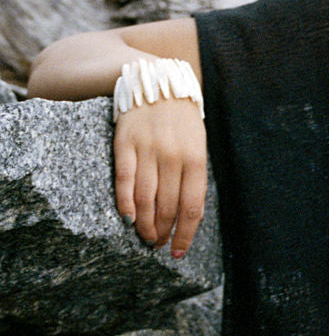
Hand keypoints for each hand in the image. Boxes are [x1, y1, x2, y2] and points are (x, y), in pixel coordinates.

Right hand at [114, 97, 207, 258]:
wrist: (158, 83)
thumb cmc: (182, 121)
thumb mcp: (198, 145)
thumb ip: (193, 177)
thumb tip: (188, 216)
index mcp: (196, 159)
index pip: (192, 207)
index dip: (184, 234)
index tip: (178, 251)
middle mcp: (172, 157)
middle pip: (167, 207)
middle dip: (163, 232)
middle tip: (159, 244)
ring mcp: (147, 151)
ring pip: (144, 199)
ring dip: (145, 224)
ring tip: (146, 236)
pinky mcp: (125, 144)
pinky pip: (123, 181)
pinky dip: (124, 204)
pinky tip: (127, 218)